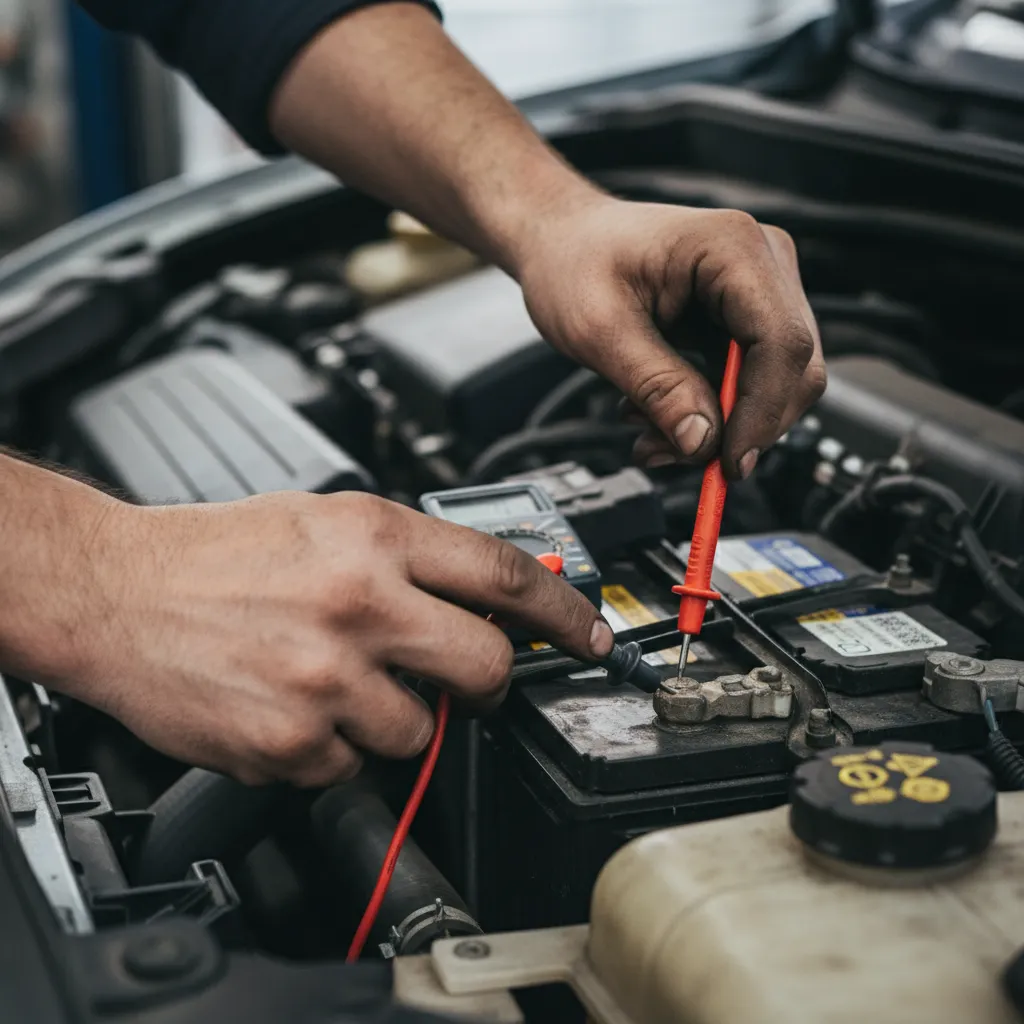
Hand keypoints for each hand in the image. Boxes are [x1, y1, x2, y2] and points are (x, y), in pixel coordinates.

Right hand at [65, 492, 611, 786]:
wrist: (119, 591)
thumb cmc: (220, 551)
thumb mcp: (329, 518)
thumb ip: (411, 554)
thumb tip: (488, 592)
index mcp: (374, 537)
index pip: (505, 576)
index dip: (564, 612)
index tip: (591, 636)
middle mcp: (359, 604)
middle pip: (487, 667)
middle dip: (487, 681)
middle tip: (464, 678)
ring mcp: (327, 680)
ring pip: (421, 731)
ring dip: (395, 716)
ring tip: (340, 681)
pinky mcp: (292, 742)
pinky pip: (353, 766)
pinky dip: (336, 746)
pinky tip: (296, 705)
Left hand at [517, 195, 824, 478]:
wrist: (560, 240)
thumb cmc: (573, 261)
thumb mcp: (600, 331)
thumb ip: (656, 386)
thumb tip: (703, 442)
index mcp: (732, 247)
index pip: (782, 342)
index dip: (762, 413)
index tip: (728, 462)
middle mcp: (762, 262)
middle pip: (791, 368)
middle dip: (737, 426)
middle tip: (675, 455)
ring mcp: (758, 292)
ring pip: (772, 385)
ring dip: (715, 426)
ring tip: (649, 436)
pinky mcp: (743, 320)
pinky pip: (746, 383)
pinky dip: (707, 413)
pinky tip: (656, 418)